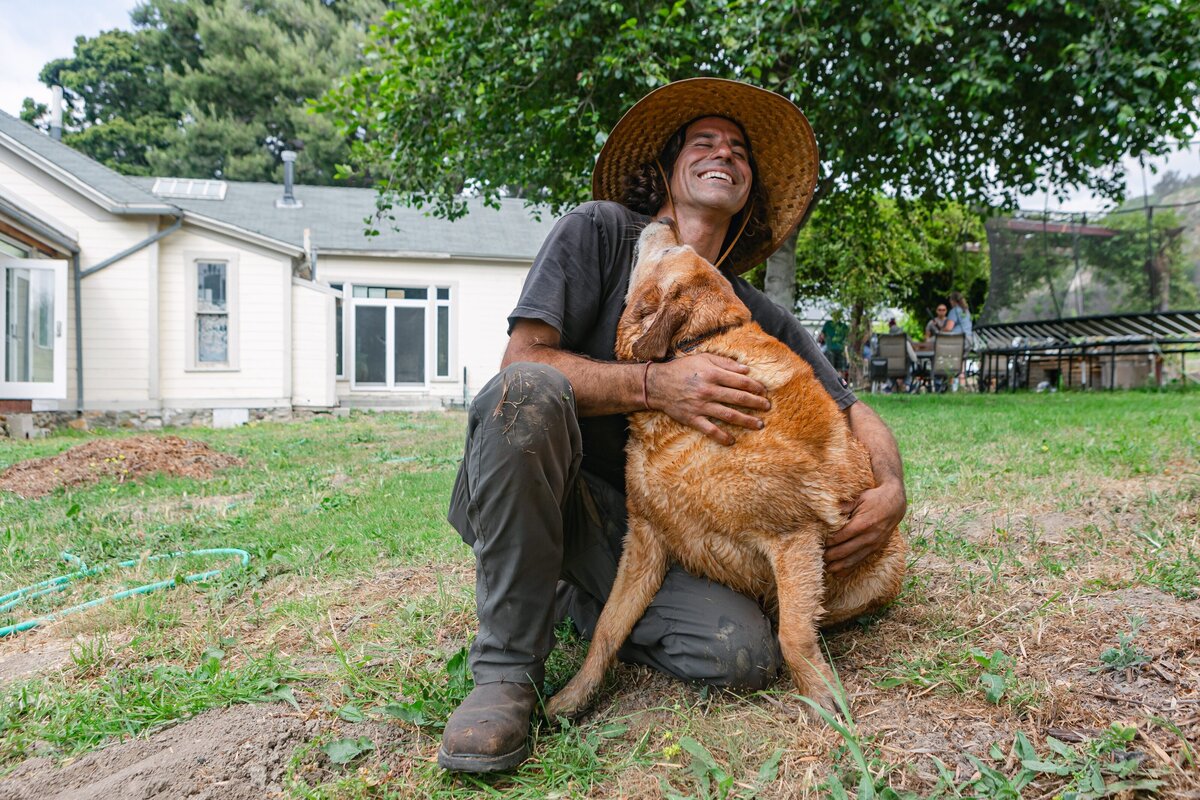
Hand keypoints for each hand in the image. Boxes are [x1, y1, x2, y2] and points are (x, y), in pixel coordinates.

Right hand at [647, 353, 769, 445]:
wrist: (657, 384)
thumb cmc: (682, 369)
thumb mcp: (703, 359)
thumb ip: (725, 363)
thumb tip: (746, 370)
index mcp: (712, 374)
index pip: (740, 381)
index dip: (755, 387)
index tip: (764, 391)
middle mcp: (708, 390)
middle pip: (738, 398)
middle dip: (756, 403)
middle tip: (767, 407)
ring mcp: (700, 406)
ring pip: (729, 415)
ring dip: (746, 421)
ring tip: (759, 424)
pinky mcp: (692, 418)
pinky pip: (709, 430)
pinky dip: (721, 436)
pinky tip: (732, 441)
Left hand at [825, 478, 905, 574]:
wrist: (895, 505)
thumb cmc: (874, 499)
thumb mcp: (859, 498)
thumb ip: (844, 506)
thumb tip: (827, 511)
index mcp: (863, 523)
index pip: (842, 536)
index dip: (829, 542)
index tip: (820, 543)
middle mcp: (869, 537)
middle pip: (845, 551)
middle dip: (831, 556)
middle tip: (819, 558)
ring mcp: (873, 544)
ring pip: (853, 559)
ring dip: (839, 566)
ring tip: (826, 569)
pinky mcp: (875, 549)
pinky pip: (860, 561)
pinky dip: (849, 569)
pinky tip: (839, 574)